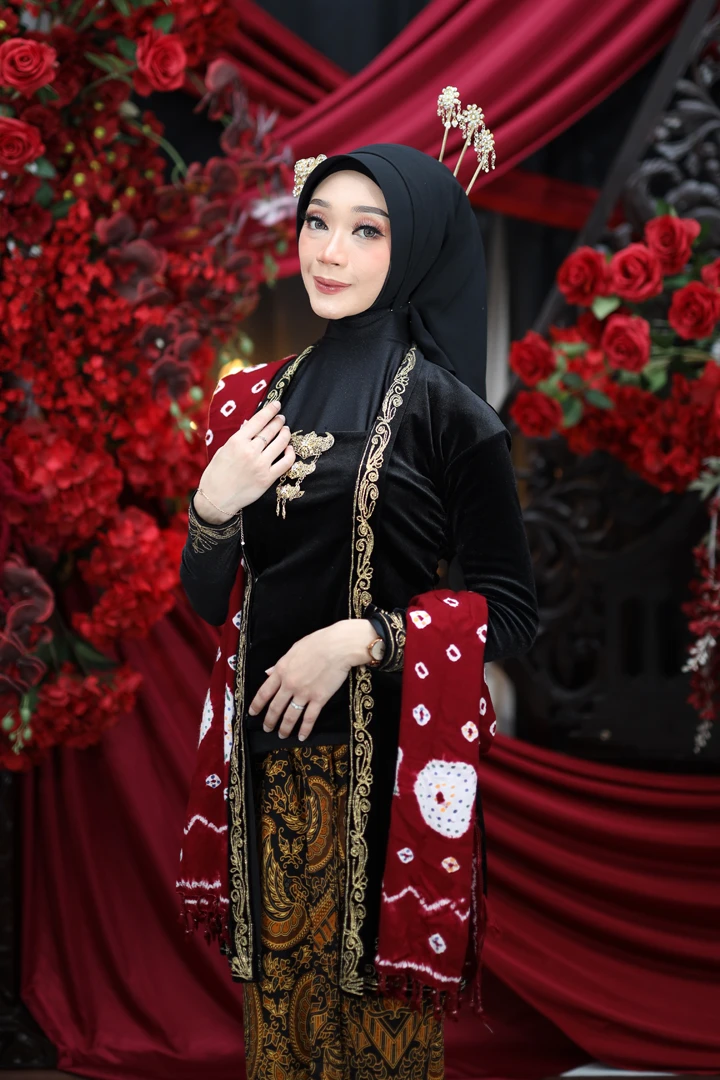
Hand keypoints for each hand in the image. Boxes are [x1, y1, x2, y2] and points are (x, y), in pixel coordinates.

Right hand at [194, 399, 295, 522]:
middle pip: (271, 430)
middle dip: (278, 421)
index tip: (276, 405)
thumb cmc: (216, 474)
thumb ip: (239, 438)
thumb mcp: (223, 451)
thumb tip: (250, 424)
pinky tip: (289, 449)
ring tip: (286, 430)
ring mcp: (261, 465)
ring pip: (281, 443)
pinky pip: (285, 463)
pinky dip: (290, 453)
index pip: (258, 420)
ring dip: (285, 434)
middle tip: (281, 418)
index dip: (270, 410)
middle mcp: (250, 451)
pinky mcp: (268, 478)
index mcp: (237, 442)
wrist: (216, 500)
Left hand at [248, 619, 377, 740]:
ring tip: (281, 735)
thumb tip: (268, 673)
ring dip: (284, 728)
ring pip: (290, 716)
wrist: (338, 647)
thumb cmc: (317, 643)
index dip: (257, 704)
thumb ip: (280, 664)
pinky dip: (305, 729)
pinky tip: (301, 737)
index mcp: (282, 671)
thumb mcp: (294, 649)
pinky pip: (309, 718)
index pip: (264, 692)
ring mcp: (304, 693)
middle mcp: (289, 684)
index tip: (252, 713)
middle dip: (269, 721)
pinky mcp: (319, 699)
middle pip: (275, 707)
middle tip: (266, 729)